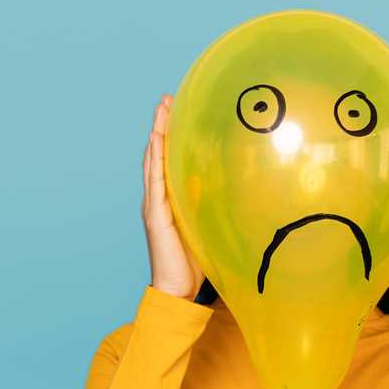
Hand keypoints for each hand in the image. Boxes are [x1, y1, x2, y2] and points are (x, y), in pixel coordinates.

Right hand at [143, 94, 204, 300]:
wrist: (176, 290)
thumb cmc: (193, 265)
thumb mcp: (207, 229)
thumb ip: (213, 210)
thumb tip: (235, 195)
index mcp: (168, 201)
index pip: (168, 161)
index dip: (169, 136)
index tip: (175, 111)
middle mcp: (157, 199)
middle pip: (157, 154)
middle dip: (160, 125)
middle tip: (165, 98)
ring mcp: (154, 205)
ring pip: (152, 161)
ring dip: (156, 132)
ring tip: (160, 108)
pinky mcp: (155, 215)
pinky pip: (155, 180)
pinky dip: (154, 158)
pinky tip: (156, 139)